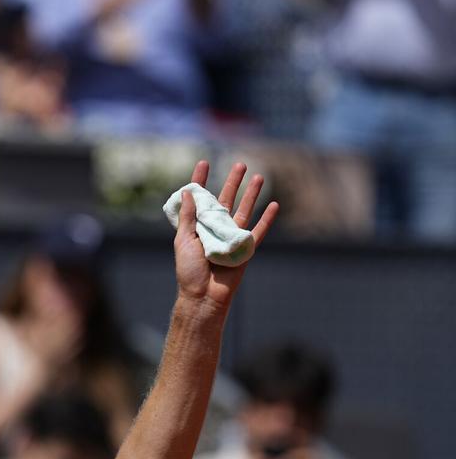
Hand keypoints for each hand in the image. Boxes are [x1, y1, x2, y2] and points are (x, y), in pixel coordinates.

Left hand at [173, 160, 278, 316]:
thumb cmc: (189, 271)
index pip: (200, 199)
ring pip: (244, 210)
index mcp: (197, 226)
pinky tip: (274, 205)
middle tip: (240, 164)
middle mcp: (215, 228)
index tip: (204, 162)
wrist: (203, 296)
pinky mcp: (245, 249)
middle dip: (233, 182)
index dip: (201, 180)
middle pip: (226, 200)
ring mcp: (231, 237)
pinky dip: (267, 219)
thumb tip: (187, 192)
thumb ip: (187, 217)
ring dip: (252, 194)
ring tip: (259, 176)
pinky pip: (258, 231)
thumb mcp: (183, 240)